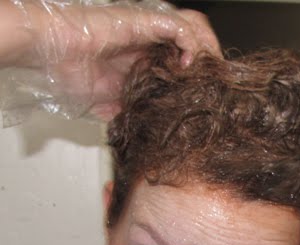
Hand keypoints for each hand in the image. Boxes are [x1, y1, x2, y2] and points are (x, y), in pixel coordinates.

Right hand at [1, 0, 220, 120]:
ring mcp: (151, 32)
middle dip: (213, 65)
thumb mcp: (113, 104)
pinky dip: (191, 45)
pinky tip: (188, 65)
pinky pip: (180, 27)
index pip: (189, 62)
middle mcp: (153, 43)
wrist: (50, 53)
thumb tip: (150, 135)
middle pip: (199, 44)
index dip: (205, 78)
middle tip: (218, 87)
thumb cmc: (72, 73)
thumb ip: (134, 113)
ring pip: (196, 31)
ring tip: (208, 75)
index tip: (212, 100)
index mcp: (149, 59)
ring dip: (207, 52)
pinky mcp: (145, 23)